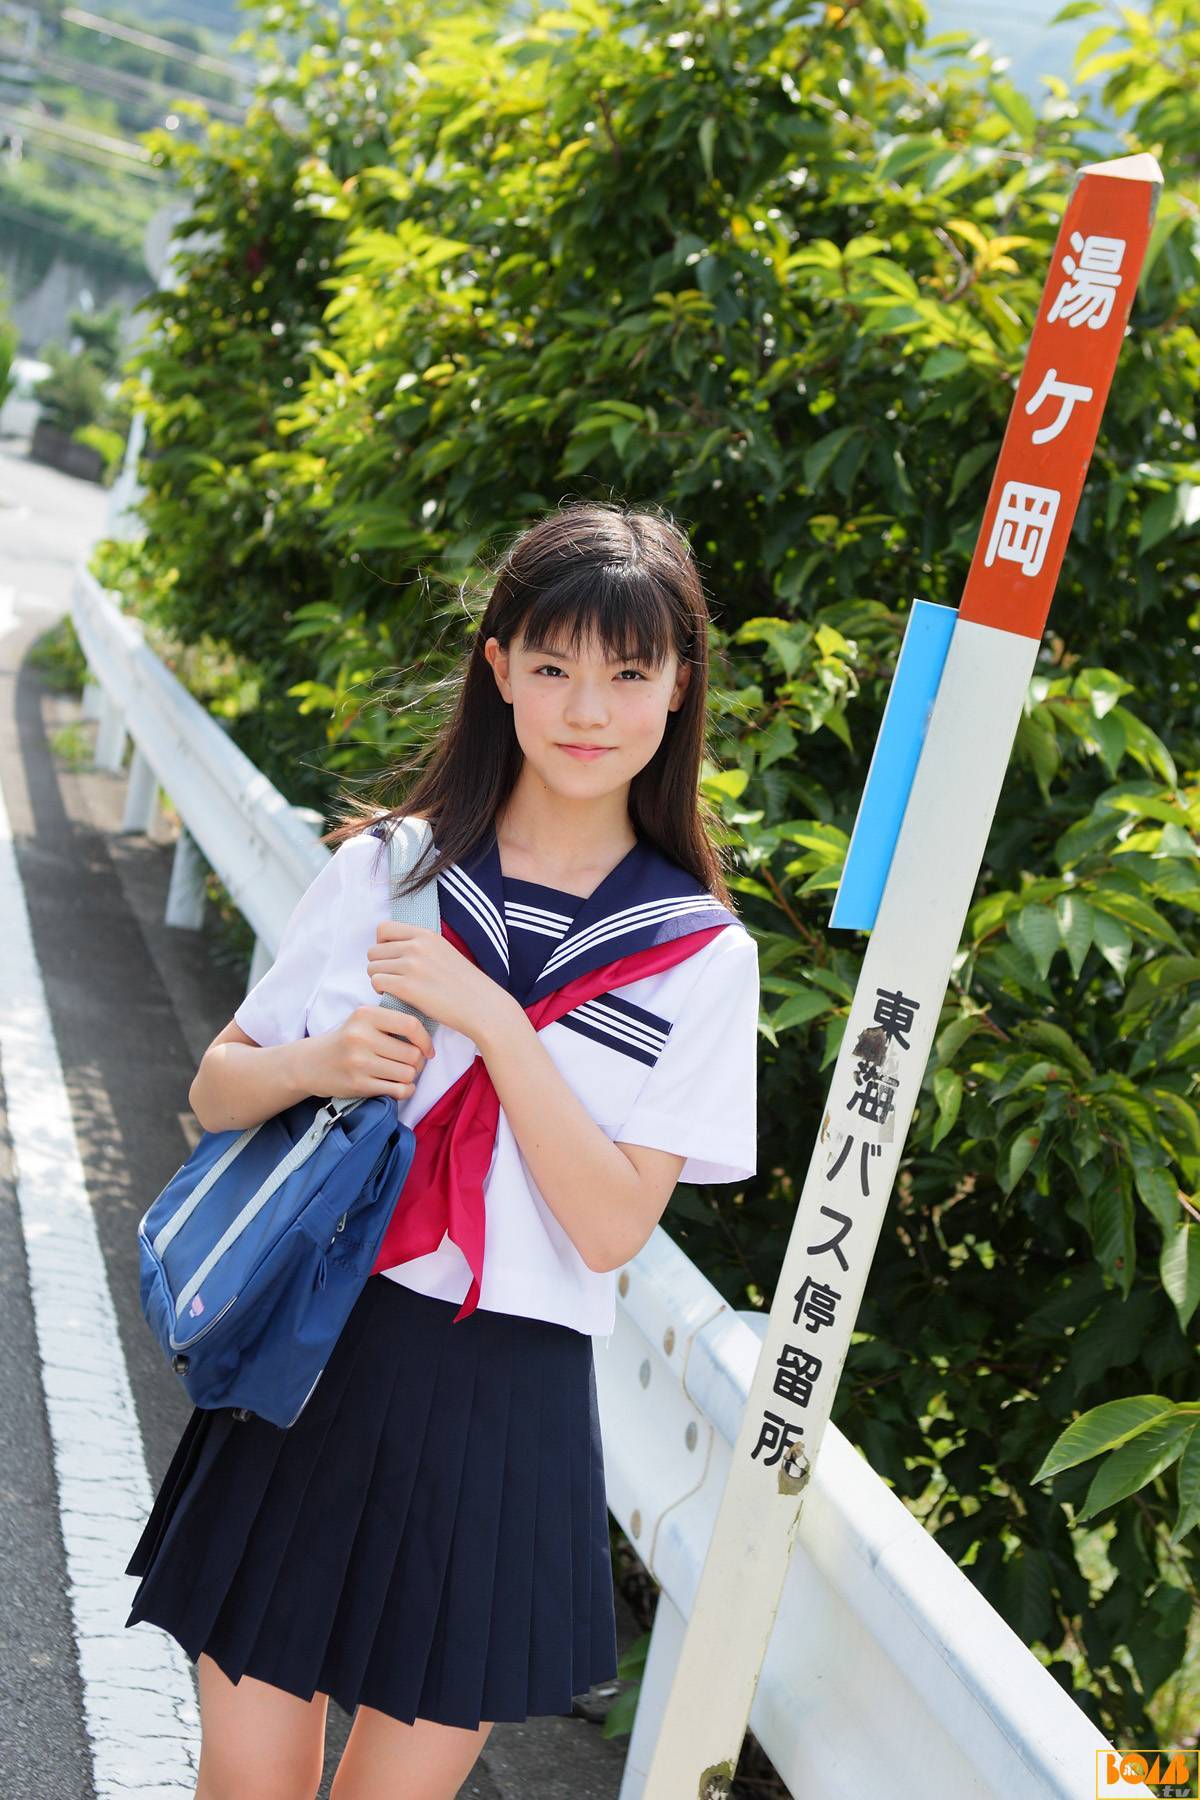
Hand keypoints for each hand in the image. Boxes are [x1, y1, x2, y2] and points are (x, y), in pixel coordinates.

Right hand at [305, 1003, 435, 1103]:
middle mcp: (361, 1037)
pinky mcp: (358, 1084)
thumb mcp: (363, 1021)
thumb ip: (391, 1022)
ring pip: (408, 1074)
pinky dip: (406, 1091)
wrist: (311, 1063)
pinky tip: (400, 1086)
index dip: (425, 1040)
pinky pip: (398, 1091)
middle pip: (412, 1054)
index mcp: (365, 1015)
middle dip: (418, 1062)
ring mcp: (358, 1062)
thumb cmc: (346, 1041)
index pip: (410, 1025)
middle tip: (412, 1064)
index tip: (428, 1049)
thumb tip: (428, 1038)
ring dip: (411, 1077)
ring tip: (402, 1074)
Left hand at [366, 921, 512, 1045]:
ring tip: (395, 988)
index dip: (382, 945)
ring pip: (372, 967)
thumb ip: (421, 946)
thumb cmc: (464, 984)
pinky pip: (376, 982)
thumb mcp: (444, 952)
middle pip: (374, 950)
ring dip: (379, 979)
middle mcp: (416, 946)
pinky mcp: (407, 987)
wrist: (482, 1006)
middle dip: (379, 966)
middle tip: (393, 979)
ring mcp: (411, 965)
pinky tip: (396, 996)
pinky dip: (381, 991)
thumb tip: (393, 949)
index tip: (392, 959)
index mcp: (426, 935)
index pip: (383, 929)